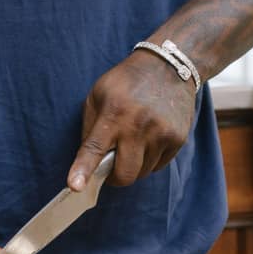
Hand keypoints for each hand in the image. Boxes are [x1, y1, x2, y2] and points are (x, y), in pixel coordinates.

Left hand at [67, 52, 194, 189]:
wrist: (168, 66)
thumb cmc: (126, 82)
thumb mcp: (98, 95)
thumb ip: (91, 129)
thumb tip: (88, 164)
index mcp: (114, 113)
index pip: (95, 147)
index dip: (84, 169)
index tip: (74, 187)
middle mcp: (139, 125)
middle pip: (125, 174)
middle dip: (115, 177)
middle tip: (111, 165)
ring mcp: (161, 134)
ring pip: (142, 173)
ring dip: (133, 165)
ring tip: (133, 141)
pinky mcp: (178, 139)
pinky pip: (158, 166)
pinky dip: (149, 159)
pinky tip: (149, 137)